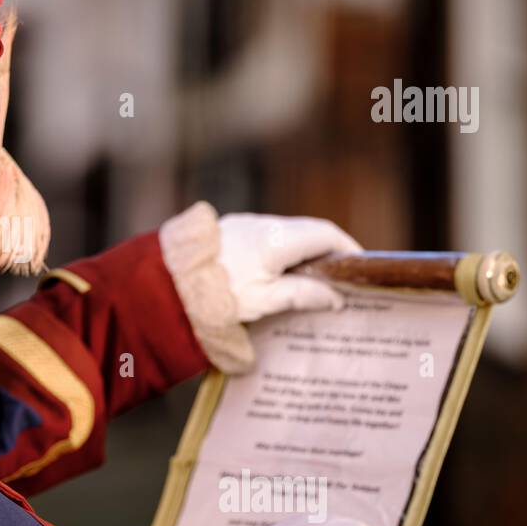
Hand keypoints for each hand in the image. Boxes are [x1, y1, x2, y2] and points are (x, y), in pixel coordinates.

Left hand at [216, 213, 361, 322]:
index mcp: (277, 239)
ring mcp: (246, 224)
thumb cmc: (218, 296)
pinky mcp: (231, 230)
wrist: (168, 283)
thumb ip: (304, 295)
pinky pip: (267, 236)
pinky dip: (282, 251)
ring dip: (303, 252)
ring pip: (287, 233)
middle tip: (340, 278)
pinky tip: (281, 273)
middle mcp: (264, 224)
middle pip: (308, 231)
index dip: (347, 249)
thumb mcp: (266, 301)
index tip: (359, 268)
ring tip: (312, 281)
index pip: (326, 234)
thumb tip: (336, 297)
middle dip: (328, 252)